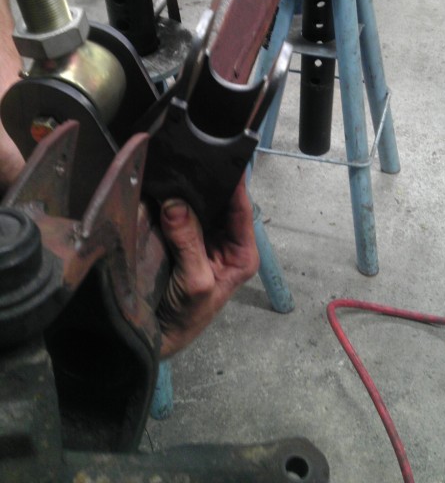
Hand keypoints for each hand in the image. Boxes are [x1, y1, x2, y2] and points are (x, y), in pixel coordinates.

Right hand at [157, 176, 258, 357]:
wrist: (158, 335)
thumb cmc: (187, 315)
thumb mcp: (195, 281)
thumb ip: (188, 242)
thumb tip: (176, 203)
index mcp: (242, 252)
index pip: (242, 209)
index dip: (235, 184)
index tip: (225, 158)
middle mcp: (224, 240)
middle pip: (219, 202)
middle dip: (207, 182)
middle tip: (193, 155)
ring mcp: (201, 237)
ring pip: (198, 204)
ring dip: (188, 188)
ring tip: (178, 162)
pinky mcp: (179, 236)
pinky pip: (178, 212)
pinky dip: (172, 198)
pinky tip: (164, 181)